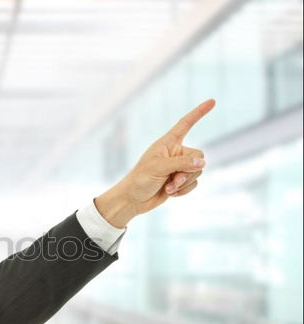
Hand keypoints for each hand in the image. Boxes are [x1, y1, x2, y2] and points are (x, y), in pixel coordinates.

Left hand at [95, 99, 215, 227]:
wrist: (132, 200)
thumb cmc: (140, 180)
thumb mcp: (159, 168)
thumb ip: (182, 164)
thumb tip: (202, 163)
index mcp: (167, 143)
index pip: (185, 124)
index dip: (199, 113)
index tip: (212, 101)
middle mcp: (175, 153)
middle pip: (198, 157)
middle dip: (189, 171)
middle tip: (174, 180)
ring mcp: (178, 167)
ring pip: (197, 172)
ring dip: (184, 183)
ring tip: (168, 188)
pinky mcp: (180, 181)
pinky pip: (194, 183)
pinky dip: (184, 190)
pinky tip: (171, 194)